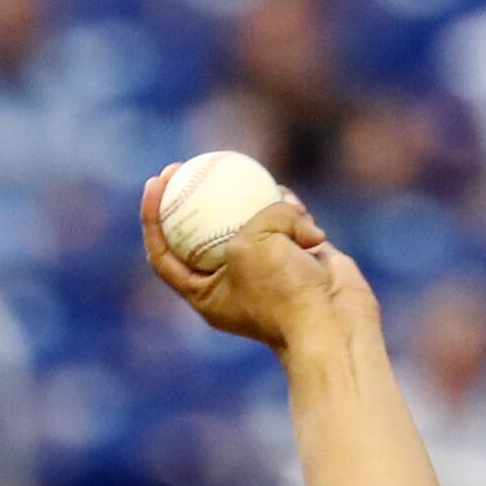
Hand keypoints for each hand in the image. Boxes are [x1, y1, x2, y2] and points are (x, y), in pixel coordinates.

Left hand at [140, 168, 380, 361]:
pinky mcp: (296, 256)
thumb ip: (254, 215)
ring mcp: (265, 268)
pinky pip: (287, 221)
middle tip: (192, 163)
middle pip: (202, 233)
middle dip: (195, 197)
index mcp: (205, 294)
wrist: (332, 322)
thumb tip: (279, 202)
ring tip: (268, 191)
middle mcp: (231, 282)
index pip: (164, 254)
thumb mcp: (251, 245)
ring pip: (251, 221)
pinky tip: (295, 203)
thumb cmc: (282, 292)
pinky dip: (291, 211)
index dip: (152, 217)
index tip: (156, 182)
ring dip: (260, 203)